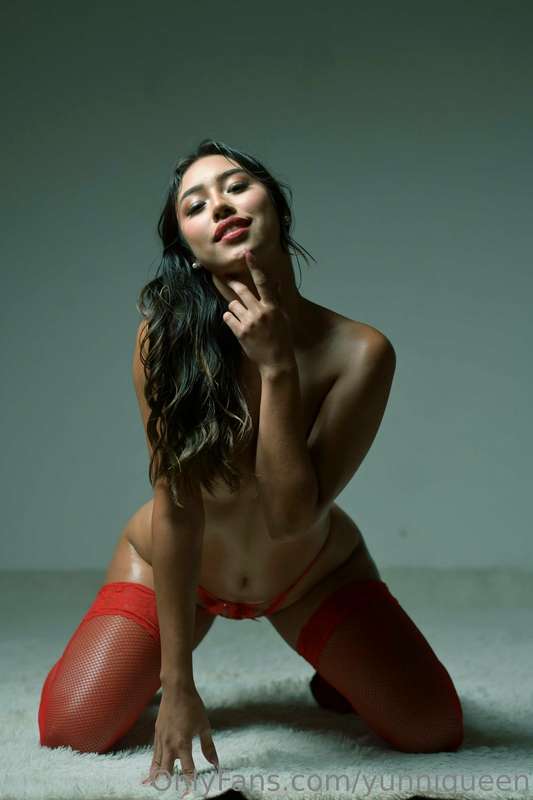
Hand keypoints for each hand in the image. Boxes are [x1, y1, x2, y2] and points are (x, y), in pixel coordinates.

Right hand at [142, 684, 219, 790]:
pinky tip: (154, 771)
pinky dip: (154, 764)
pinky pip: (154, 754)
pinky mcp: (157, 734)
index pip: (188, 769)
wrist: (176, 690)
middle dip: (169, 782)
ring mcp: (161, 739)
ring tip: (158, 787)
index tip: (193, 790)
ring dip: (158, 776)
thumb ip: (209, 747)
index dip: (191, 781)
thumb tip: (215, 763)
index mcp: (183, 743)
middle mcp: (169, 744)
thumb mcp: (204, 726)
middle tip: (172, 791)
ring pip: (157, 764)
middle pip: (166, 771)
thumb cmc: (193, 706)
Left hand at [221, 249, 295, 372]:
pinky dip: (231, 319)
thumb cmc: (282, 338)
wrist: (276, 362)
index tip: (248, 254)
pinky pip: (228, 317)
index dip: (255, 267)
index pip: (264, 282)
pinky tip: (238, 325)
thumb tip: (276, 281)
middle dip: (234, 284)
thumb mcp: (283, 317)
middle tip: (227, 278)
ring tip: (243, 317)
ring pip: (233, 304)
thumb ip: (277, 298)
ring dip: (235, 308)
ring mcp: (249, 323)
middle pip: (241, 290)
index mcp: (273, 307)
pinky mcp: (240, 333)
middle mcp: (261, 312)